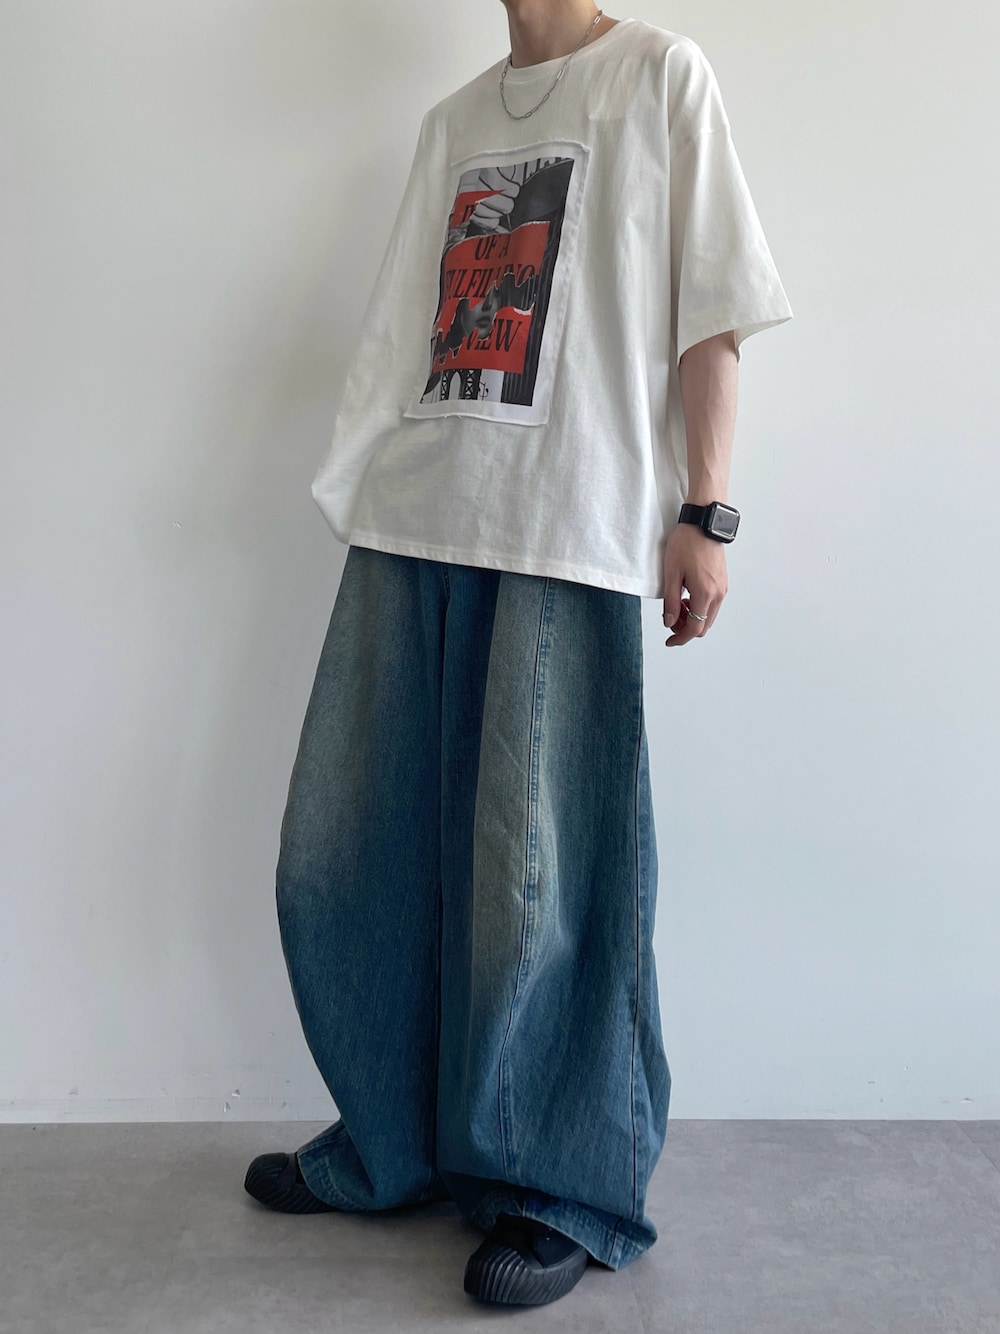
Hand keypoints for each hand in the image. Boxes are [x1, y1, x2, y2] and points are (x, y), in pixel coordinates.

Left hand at [661, 523, 727, 646]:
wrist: (703, 523)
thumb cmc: (687, 543)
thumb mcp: (672, 574)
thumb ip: (671, 602)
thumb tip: (669, 622)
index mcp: (705, 593)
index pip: (694, 628)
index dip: (680, 638)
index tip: (669, 641)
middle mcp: (718, 594)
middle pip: (704, 626)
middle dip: (686, 628)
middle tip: (670, 619)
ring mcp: (723, 588)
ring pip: (709, 616)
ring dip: (693, 618)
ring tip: (678, 605)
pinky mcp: (723, 582)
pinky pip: (713, 604)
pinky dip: (700, 608)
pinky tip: (687, 596)